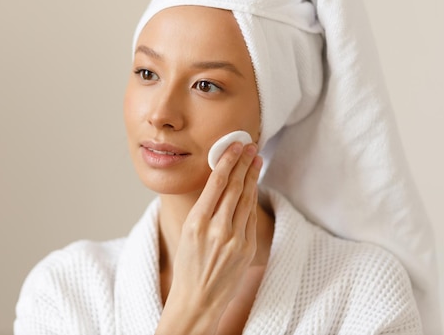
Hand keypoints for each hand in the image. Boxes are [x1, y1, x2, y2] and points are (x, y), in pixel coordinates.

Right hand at [156, 142, 262, 334]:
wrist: (198, 298)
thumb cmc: (189, 264)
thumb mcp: (187, 232)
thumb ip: (203, 209)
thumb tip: (218, 183)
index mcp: (196, 223)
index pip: (216, 184)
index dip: (227, 161)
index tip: (234, 146)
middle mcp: (217, 229)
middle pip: (234, 187)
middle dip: (243, 163)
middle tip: (250, 146)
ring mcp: (235, 239)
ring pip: (246, 199)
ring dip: (252, 176)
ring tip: (256, 159)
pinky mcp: (247, 248)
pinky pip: (250, 217)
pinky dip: (252, 198)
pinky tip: (253, 185)